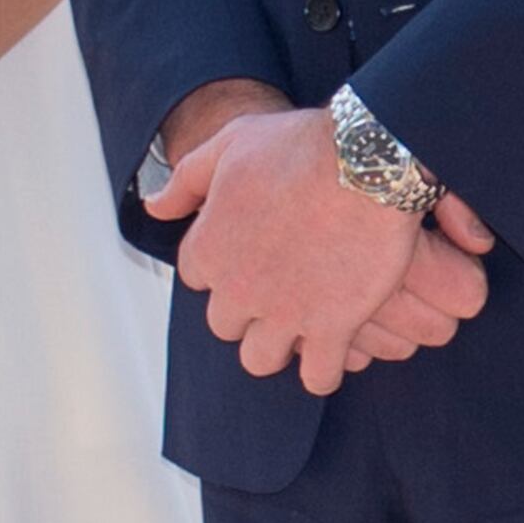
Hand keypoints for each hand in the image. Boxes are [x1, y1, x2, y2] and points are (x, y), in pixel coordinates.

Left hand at [149, 104, 493, 393]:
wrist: (368, 162)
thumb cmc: (302, 147)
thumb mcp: (231, 145)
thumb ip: (187, 180)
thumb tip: (155, 206)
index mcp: (209, 248)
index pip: (197, 276)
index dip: (223, 266)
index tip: (248, 254)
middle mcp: (238, 289)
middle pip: (225, 323)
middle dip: (246, 310)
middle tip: (277, 290)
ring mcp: (283, 314)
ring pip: (260, 358)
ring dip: (276, 346)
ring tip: (300, 328)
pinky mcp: (331, 328)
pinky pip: (318, 377)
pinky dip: (323, 371)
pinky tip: (334, 351)